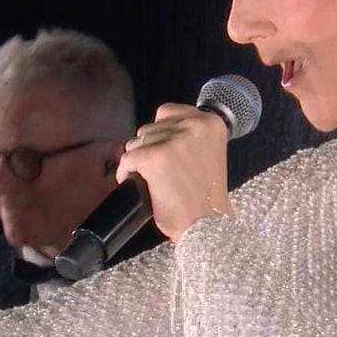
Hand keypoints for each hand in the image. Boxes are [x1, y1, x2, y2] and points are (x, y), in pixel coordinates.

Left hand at [116, 102, 233, 238]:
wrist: (207, 224)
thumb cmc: (206, 197)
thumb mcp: (207, 153)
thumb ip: (187, 137)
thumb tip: (152, 132)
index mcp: (210, 123)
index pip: (167, 112)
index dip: (160, 133)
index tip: (162, 149)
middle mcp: (193, 126)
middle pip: (149, 128)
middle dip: (148, 148)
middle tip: (158, 171)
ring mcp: (173, 141)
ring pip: (136, 142)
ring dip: (137, 161)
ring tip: (151, 179)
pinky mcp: (154, 157)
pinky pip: (127, 160)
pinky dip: (126, 173)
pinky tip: (137, 185)